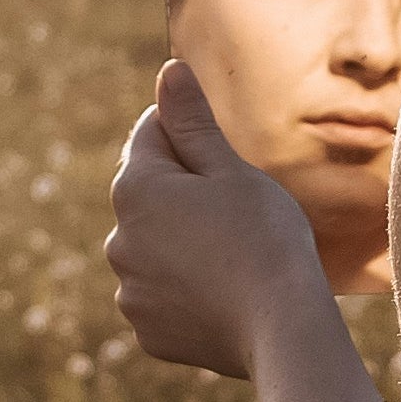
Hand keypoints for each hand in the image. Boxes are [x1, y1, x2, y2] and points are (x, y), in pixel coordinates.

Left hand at [108, 60, 328, 376]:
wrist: (281, 330)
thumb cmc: (265, 238)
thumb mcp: (230, 169)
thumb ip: (192, 121)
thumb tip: (168, 70)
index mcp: (135, 188)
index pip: (153, 133)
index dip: (195, 138)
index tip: (228, 160)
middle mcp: (118, 239)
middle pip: (151, 196)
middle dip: (185, 195)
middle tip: (240, 215)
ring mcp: (129, 290)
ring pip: (156, 250)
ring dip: (183, 245)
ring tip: (235, 259)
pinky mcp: (147, 331)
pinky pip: (164, 297)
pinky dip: (186, 292)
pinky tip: (225, 297)